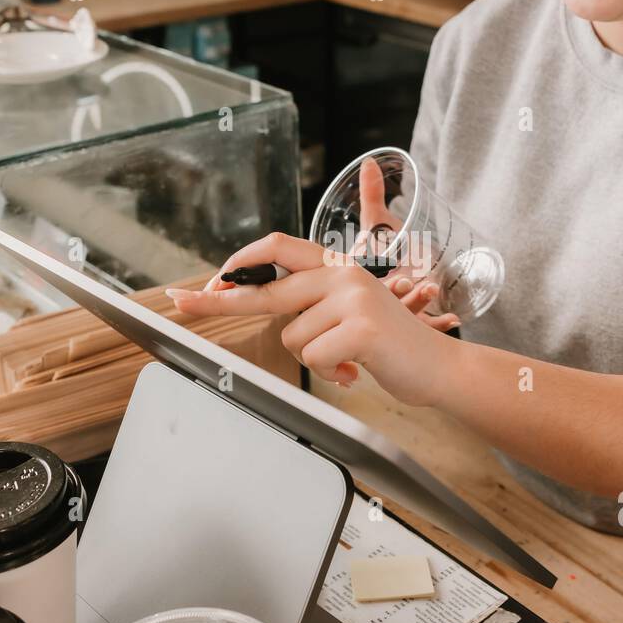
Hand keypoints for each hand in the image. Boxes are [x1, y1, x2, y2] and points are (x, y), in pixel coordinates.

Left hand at [167, 232, 458, 407]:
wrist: (439, 366)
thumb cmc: (391, 345)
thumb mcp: (350, 311)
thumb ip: (314, 302)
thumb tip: (263, 302)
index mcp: (336, 267)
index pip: (278, 249)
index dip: (240, 263)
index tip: (211, 282)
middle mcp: (342, 275)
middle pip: (267, 290)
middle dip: (219, 300)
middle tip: (182, 303)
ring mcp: (352, 299)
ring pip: (292, 337)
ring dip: (314, 358)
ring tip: (347, 360)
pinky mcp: (361, 328)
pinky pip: (315, 356)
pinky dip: (331, 373)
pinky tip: (355, 372)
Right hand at [356, 155, 460, 331]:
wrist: (393, 269)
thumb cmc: (382, 247)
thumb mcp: (376, 222)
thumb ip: (371, 194)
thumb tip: (369, 162)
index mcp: (359, 275)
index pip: (362, 282)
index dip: (380, 283)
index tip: (401, 276)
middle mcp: (372, 297)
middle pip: (383, 302)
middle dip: (402, 296)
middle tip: (421, 285)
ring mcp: (390, 313)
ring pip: (401, 315)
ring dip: (419, 306)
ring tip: (433, 290)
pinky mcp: (410, 322)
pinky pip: (421, 327)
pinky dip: (438, 323)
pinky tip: (453, 318)